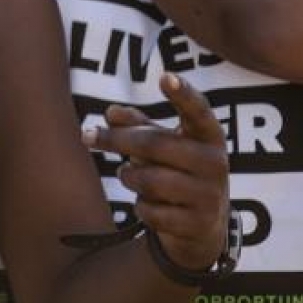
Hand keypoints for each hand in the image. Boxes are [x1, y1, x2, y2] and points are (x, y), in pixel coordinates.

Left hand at [84, 72, 230, 271]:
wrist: (204, 226)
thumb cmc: (177, 170)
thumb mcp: (163, 143)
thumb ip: (138, 124)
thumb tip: (110, 113)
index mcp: (209, 136)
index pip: (197, 111)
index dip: (183, 94)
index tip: (165, 76)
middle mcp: (215, 163)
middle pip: (153, 143)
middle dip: (115, 139)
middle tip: (86, 135)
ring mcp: (209, 196)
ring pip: (148, 180)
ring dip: (128, 176)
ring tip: (128, 175)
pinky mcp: (197, 225)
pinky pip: (149, 211)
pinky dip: (140, 206)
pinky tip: (149, 205)